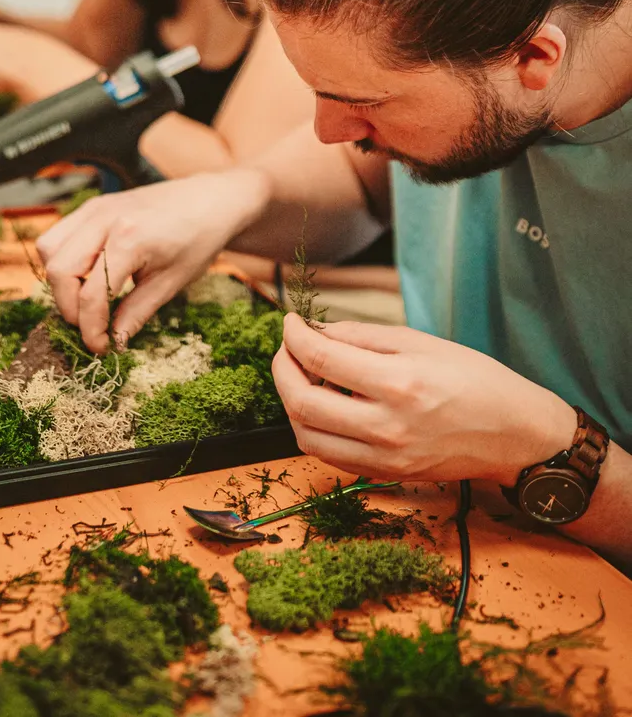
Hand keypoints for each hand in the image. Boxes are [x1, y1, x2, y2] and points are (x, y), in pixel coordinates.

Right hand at [36, 168, 270, 352]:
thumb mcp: (171, 283)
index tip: (100, 347)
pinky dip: (62, 260)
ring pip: (49, 249)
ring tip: (87, 300)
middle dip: (69, 307)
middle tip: (92, 325)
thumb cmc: (198, 240)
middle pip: (59, 271)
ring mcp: (94, 208)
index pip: (91, 294)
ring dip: (60, 282)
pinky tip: (87, 275)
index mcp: (129, 238)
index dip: (91, 328)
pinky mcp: (92, 206)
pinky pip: (58, 235)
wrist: (210, 200)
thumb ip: (136, 313)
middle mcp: (104, 218)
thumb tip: (112, 342)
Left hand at [274, 314, 576, 485]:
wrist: (515, 434)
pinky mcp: (385, 475)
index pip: (320, 358)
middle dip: (282, 369)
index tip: (290, 323)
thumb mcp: (421, 342)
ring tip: (303, 376)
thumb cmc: (476, 380)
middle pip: (302, 402)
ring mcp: (385, 458)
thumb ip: (362, 337)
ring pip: (307, 436)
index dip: (294, 337)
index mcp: (399, 383)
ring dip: (292, 402)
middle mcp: (387, 427)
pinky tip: (325, 404)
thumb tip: (316, 333)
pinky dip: (314, 428)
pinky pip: (329, 455)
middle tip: (288, 349)